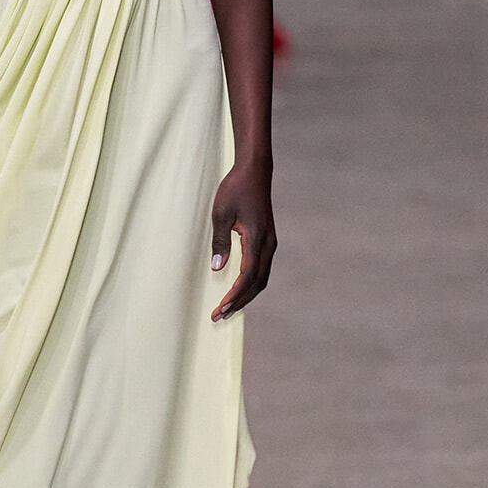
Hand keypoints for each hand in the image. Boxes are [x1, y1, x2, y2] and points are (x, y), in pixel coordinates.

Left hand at [210, 160, 275, 321]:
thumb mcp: (221, 212)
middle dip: (239, 302)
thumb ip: (219, 241)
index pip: (247, 276)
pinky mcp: (268, 240)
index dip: (234, 295)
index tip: (220, 309)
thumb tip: (217, 268)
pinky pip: (262, 269)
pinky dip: (251, 284)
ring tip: (228, 308)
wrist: (255, 171)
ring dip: (245, 295)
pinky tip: (238, 289)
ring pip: (261, 278)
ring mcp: (270, 242)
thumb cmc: (235, 188)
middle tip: (219, 316)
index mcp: (257, 238)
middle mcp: (268, 244)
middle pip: (257, 283)